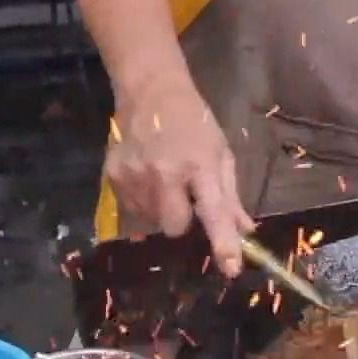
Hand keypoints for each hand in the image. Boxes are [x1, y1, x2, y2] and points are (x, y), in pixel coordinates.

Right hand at [105, 77, 253, 276]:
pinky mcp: (112, 176)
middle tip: (185, 199)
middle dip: (183, 223)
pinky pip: (131, 211)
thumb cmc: (194, 123)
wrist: (150, 90)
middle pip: (175, 228)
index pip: (214, 212)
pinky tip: (147, 181)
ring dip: (161, 213)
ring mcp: (135, 176)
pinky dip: (142, 204)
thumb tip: (245, 231)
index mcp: (200, 166)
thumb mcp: (221, 152)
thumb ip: (230, 195)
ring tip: (164, 184)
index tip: (230, 268)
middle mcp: (165, 174)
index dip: (223, 242)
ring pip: (150, 223)